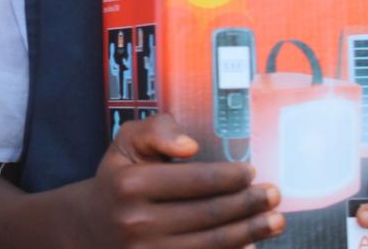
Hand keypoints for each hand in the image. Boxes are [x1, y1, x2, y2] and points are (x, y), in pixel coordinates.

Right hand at [85, 114, 283, 247]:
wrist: (93, 227)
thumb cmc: (119, 178)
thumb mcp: (127, 142)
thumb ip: (156, 130)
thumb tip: (190, 147)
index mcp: (131, 185)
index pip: (194, 180)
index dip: (230, 177)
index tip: (252, 172)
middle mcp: (137, 222)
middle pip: (209, 213)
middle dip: (248, 204)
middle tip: (273, 194)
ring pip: (213, 243)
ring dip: (251, 232)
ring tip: (275, 220)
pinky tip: (252, 246)